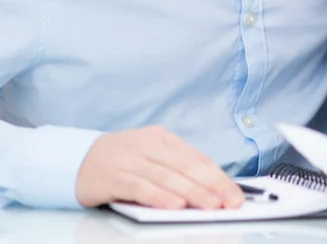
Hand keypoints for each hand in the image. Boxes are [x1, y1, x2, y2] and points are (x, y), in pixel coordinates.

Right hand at [75, 126, 243, 209]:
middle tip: (229, 202)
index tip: (235, 195)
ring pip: (168, 177)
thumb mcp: (150, 157)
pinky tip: (175, 205)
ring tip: (210, 206)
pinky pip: (141, 187)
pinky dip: (160, 196)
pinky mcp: (113, 176)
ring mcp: (130, 160)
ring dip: (192, 193)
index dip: (219, 178)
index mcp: (163, 138)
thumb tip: (210, 190)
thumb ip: (176, 169)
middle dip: (212, 187)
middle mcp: (149, 146)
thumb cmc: (120, 162)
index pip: (198, 159)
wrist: (74, 159)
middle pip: (187, 167)